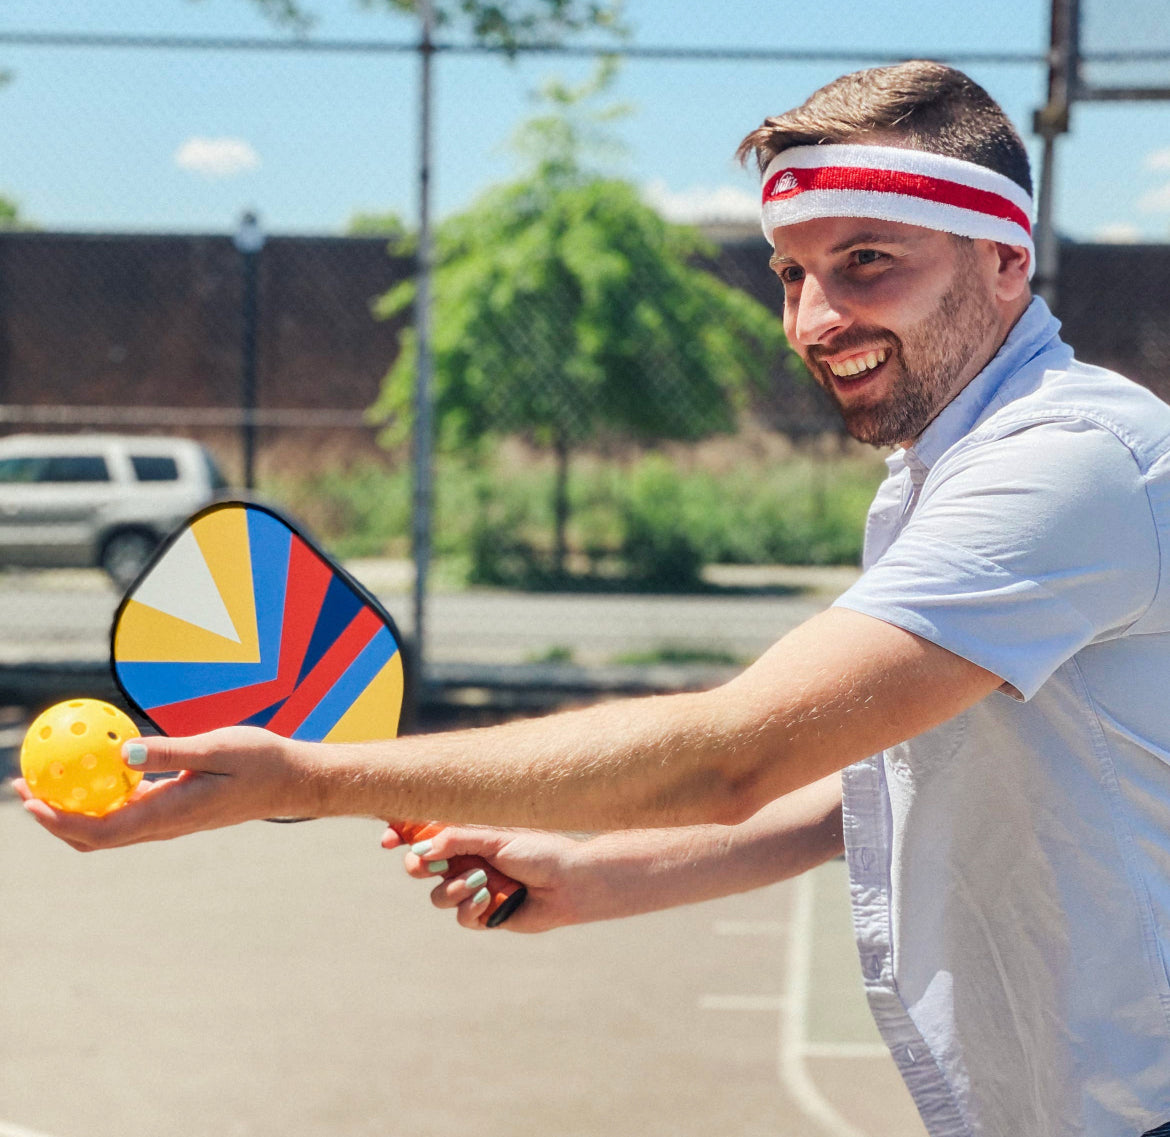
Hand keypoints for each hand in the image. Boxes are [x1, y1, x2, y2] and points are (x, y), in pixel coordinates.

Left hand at [14, 726, 314, 850]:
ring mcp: (168, 822)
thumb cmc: (260, 760)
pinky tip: (97, 769)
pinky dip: (102, 797)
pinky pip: (127, 812)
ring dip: (72, 809)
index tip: (30, 798)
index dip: (56, 820)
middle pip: (92, 838)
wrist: (291, 781)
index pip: (98, 831)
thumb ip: (169, 751)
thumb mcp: (217, 747)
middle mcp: (163, 826)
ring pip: (107, 828)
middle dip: (51, 817)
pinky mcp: (175, 811)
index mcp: (169, 815)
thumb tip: (121, 752)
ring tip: (49, 777)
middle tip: (24, 784)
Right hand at [382, 825, 587, 932]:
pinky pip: (460, 917)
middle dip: (419, 866)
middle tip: (427, 865)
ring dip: (453, 889)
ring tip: (480, 881)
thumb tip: (422, 848)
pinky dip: (471, 908)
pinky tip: (489, 899)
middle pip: (421, 867)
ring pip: (438, 896)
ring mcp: (473, 889)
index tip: (388, 840)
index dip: (402, 836)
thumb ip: (458, 840)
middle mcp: (466, 862)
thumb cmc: (538, 850)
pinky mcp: (483, 914)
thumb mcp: (495, 837)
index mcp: (468, 836)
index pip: (425, 835)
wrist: (568, 882)